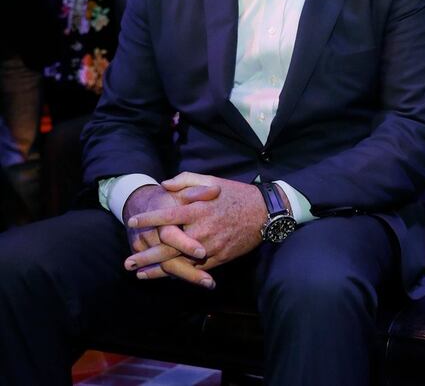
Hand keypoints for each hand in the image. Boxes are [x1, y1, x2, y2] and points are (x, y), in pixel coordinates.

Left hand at [127, 172, 268, 271]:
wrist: (264, 212)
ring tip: (140, 274)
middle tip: (127, 262)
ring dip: (158, 270)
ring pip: (180, 261)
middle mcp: (202, 229)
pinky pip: (196, 268)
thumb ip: (187, 181)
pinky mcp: (219, 257)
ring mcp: (211, 245)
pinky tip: (166, 276)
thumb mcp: (212, 180)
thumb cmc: (236, 194)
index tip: (133, 223)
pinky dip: (180, 273)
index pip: (167, 215)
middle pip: (168, 246)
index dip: (148, 220)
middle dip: (146, 255)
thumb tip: (165, 185)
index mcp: (198, 209)